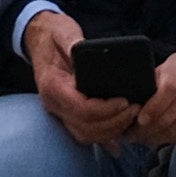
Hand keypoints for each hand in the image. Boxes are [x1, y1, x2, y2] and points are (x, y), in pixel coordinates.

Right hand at [23, 10, 126, 150]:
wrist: (39, 38)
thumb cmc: (54, 35)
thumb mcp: (63, 32)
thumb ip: (71, 41)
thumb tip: (79, 48)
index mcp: (53, 86)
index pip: (81, 109)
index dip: (106, 109)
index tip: (126, 101)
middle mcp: (53, 103)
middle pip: (84, 127)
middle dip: (113, 122)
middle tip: (136, 109)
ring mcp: (59, 110)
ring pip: (84, 135)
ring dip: (110, 132)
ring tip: (132, 117)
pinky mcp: (66, 112)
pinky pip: (83, 132)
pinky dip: (101, 139)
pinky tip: (118, 144)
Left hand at [134, 39, 175, 148]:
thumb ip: (157, 78)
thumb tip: (135, 97)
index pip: (167, 90)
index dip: (153, 108)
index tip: (140, 120)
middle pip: (168, 117)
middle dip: (146, 131)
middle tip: (132, 136)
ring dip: (156, 139)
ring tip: (144, 140)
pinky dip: (172, 139)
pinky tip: (162, 138)